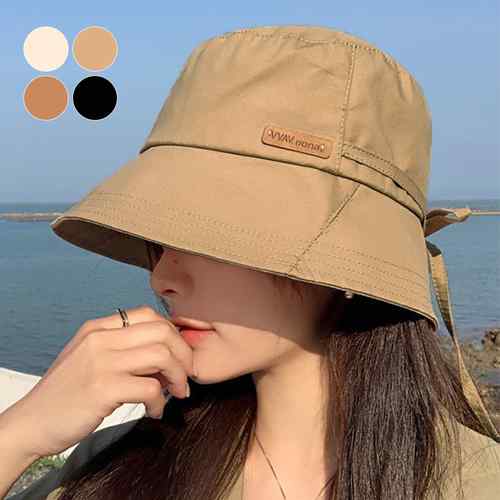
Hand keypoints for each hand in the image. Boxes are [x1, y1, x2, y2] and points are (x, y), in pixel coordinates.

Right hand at [3, 305, 195, 458]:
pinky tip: (155, 412)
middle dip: (184, 354)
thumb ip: (121, 349)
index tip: (178, 354)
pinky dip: (160, 402)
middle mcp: (100, 338)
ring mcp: (101, 362)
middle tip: (186, 376)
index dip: (172, 333)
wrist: (30, 423)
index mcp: (98, 328)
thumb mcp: (89, 358)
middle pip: (162, 331)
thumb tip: (166, 353)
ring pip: (162, 356)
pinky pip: (151, 388)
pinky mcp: (103, 389)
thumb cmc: (66, 393)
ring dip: (178, 378)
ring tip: (176, 394)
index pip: (148, 314)